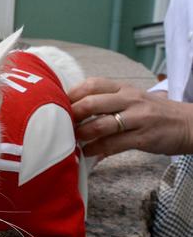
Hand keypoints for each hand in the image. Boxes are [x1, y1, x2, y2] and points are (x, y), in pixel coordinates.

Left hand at [69, 77, 192, 156]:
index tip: (57, 104)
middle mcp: (129, 99)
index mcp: (123, 88)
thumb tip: (73, 110)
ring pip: (102, 124)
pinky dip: (97, 149)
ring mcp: (138, 118)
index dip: (71, 94)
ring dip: (82, 134)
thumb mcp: (131, 98)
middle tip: (60, 124)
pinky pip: (114, 143)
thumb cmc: (152, 112)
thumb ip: (106, 101)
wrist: (188, 123)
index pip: (92, 84)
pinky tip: (87, 152)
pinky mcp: (144, 137)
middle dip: (72, 114)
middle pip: (92, 102)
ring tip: (72, 140)